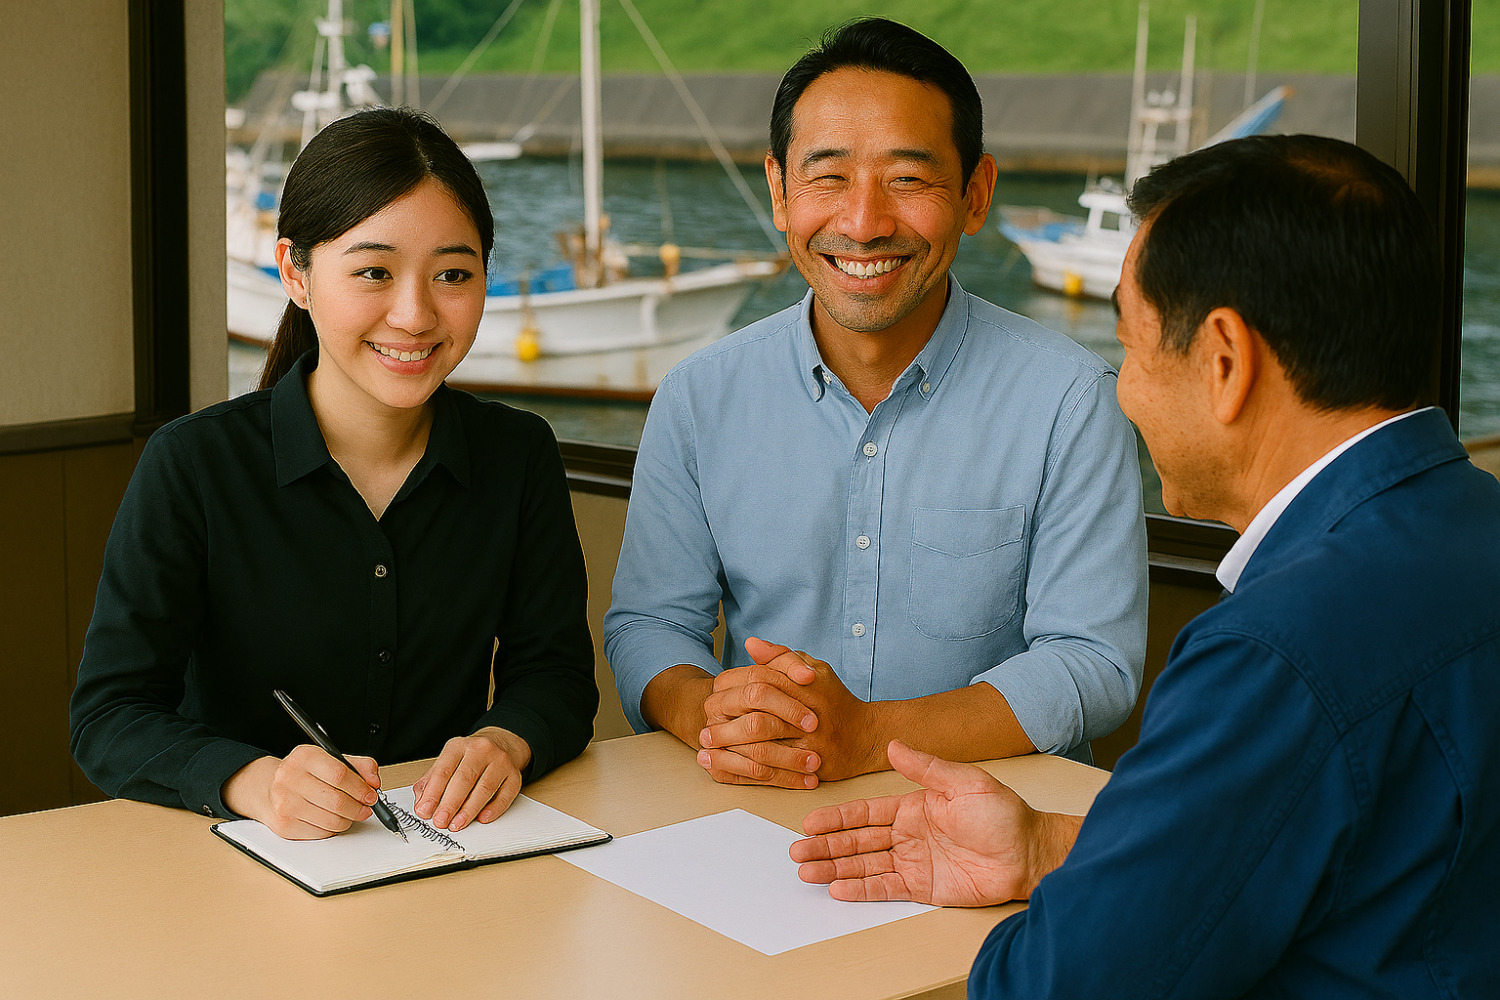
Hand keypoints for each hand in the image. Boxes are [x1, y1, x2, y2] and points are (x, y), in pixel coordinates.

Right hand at [221, 745, 380, 839]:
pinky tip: (329, 818)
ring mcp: (284, 804)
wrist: (268, 787)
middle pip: (337, 801)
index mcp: (304, 757)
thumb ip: (358, 766)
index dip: (361, 788)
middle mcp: (289, 779)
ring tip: (348, 813)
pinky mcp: (284, 825)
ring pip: (331, 821)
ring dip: (347, 820)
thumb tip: (374, 782)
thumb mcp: (330, 759)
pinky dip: (332, 829)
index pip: (340, 775)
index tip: (370, 795)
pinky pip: (320, 833)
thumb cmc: (304, 773)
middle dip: (358, 808)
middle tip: (365, 808)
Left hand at [411, 727, 531, 830]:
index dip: (433, 793)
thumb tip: (421, 804)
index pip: (443, 770)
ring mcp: (500, 762)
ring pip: (485, 788)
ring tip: (457, 824)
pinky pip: (505, 795)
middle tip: (441, 821)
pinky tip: (482, 818)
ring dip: (469, 810)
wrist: (501, 744)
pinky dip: (494, 809)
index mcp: (459, 746)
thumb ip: (431, 781)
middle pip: (464, 779)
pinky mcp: (514, 775)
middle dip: (450, 804)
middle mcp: (481, 750)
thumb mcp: (447, 761)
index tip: (425, 811)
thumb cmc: (470, 757)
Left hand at [699, 638, 880, 782]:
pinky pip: (771, 772)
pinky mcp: (811, 768)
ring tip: (706, 747)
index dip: (732, 687)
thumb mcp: (813, 669)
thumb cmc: (834, 701)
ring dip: (729, 748)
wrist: (866, 736)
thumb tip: (750, 644)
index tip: (713, 693)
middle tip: (705, 724)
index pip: (760, 680)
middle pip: (757, 714)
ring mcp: (810, 744)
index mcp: (807, 685)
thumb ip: (781, 656)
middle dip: (726, 720)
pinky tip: (723, 767)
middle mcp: (809, 714)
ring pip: (761, 746)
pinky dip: (743, 771)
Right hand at [789, 740, 1079, 905]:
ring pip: (865, 866)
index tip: (811, 821)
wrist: (1031, 852)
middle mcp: (908, 835)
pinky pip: (885, 888)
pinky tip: (838, 889)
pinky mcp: (924, 887)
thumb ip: (925, 767)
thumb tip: (893, 744)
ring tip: (807, 872)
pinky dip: (861, 889)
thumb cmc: (1003, 813)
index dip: (837, 818)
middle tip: (796, 851)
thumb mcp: (963, 781)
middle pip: (857, 842)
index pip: (865, 813)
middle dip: (826, 846)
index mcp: (913, 807)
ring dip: (835, 869)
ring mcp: (914, 862)